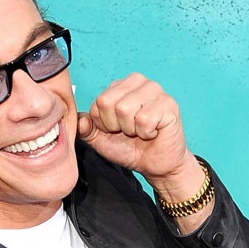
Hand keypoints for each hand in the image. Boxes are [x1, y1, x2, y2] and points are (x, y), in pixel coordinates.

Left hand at [78, 74, 213, 229]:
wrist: (155, 164)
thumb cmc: (131, 148)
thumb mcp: (101, 139)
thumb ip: (87, 128)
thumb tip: (80, 120)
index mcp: (120, 86)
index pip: (98, 101)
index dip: (103, 123)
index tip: (116, 129)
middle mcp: (137, 82)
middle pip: (108, 103)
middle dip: (116, 126)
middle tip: (129, 131)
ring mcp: (155, 90)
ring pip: (125, 109)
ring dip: (131, 129)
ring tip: (141, 131)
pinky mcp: (168, 104)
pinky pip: (144, 119)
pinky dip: (146, 133)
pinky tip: (153, 132)